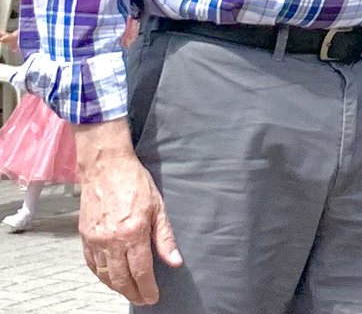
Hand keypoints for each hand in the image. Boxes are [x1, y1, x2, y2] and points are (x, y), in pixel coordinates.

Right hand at [73, 119, 182, 304]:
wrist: (106, 166)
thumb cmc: (134, 181)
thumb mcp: (158, 207)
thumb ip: (165, 237)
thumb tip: (174, 261)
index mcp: (132, 233)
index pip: (140, 271)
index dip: (147, 288)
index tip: (153, 297)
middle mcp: (111, 240)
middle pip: (121, 278)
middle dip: (133, 293)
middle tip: (142, 299)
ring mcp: (94, 239)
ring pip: (104, 274)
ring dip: (117, 287)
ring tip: (129, 291)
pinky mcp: (84, 236)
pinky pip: (90, 263)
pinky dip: (100, 274)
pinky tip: (109, 277)